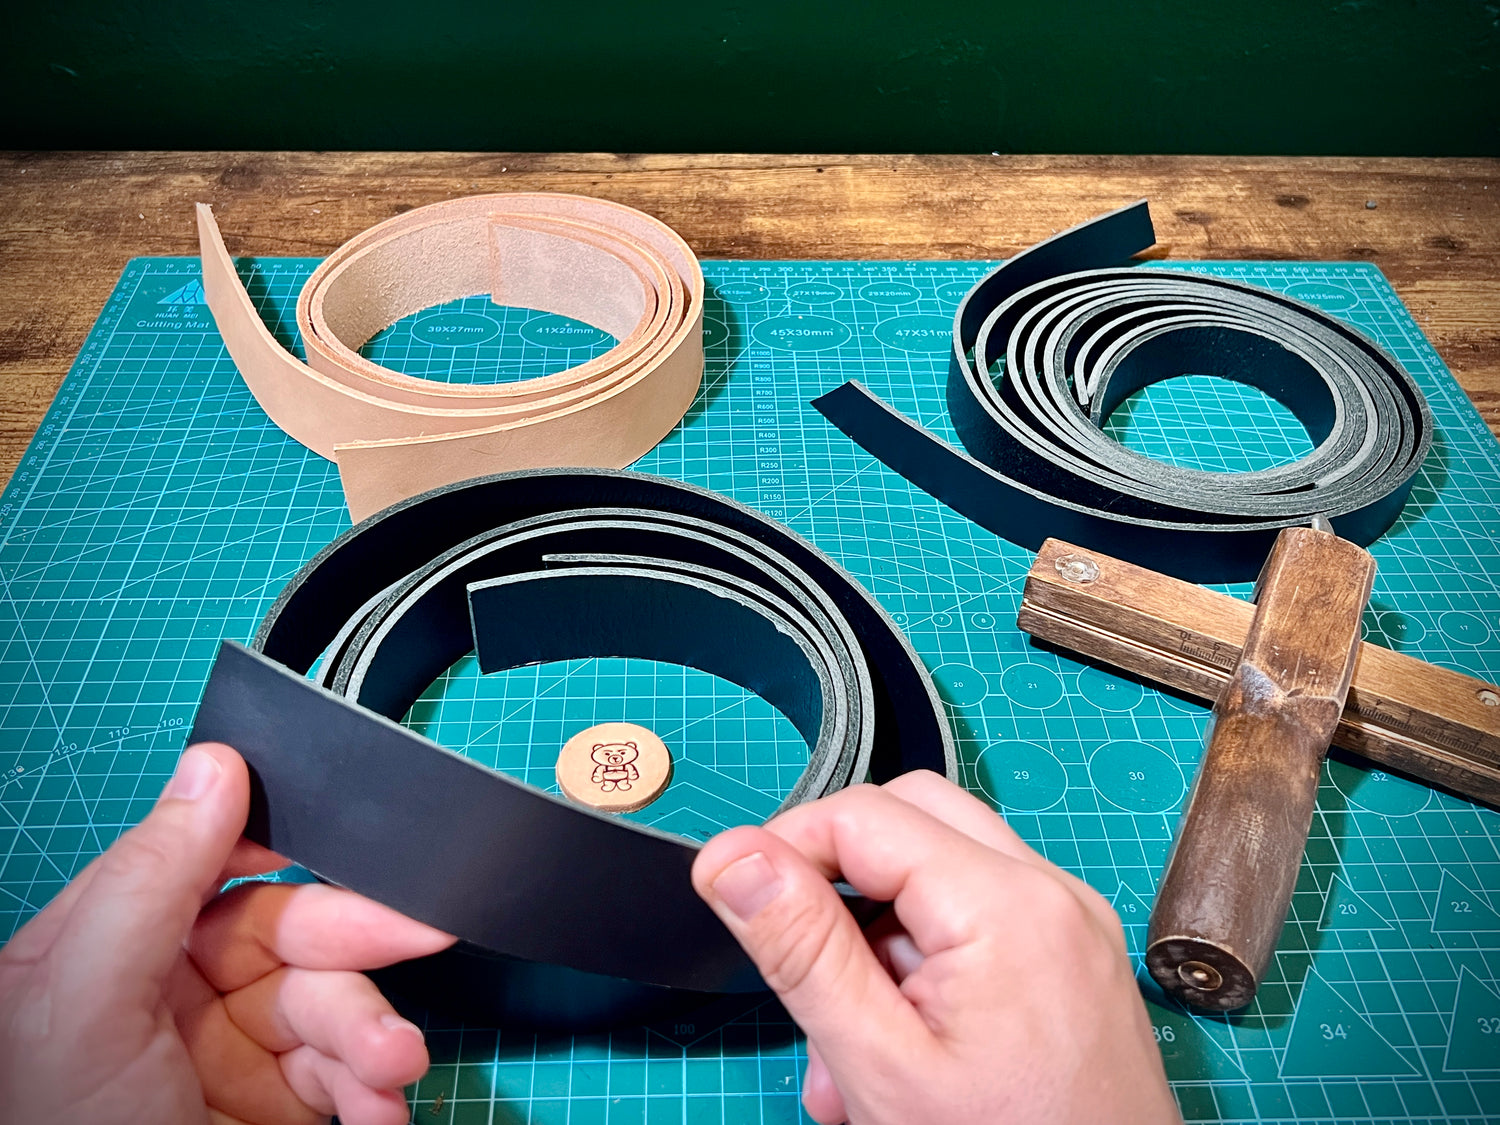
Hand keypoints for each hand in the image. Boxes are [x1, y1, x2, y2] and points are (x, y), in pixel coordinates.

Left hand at [0, 742, 455, 1123]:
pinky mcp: (278, 1116)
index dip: (282, 847)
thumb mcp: (80, 1012)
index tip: (355, 838)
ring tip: (390, 1074)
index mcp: (103, 954)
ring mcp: (226, 1063)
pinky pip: (349, 1080)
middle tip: (422, 937)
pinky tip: (380, 1111)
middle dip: (357, 943)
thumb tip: (214, 766)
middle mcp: (165, 1001)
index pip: (205, 868)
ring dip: (375, 1034)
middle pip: (289, 933)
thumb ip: (146, 882)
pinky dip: (377, 1093)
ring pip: (332, 1006)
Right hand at [691, 770, 1179, 1123]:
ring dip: (876, 930)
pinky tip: (903, 1046)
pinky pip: (982, 917)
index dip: (787, 847)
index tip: (740, 904)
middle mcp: (1051, 893)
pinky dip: (926, 957)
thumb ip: (802, 949)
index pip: (864, 816)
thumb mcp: (881, 1064)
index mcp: (1007, 905)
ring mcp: (1071, 925)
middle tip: (800, 962)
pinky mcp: (1074, 959)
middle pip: (910, 819)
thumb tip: (731, 857)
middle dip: (838, 881)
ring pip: (942, 868)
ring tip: (849, 1042)